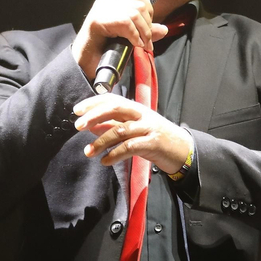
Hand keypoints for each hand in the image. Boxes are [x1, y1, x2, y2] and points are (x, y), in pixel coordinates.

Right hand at [70, 0, 169, 82]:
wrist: (83, 61)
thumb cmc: (104, 49)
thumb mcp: (128, 37)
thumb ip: (144, 30)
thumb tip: (164, 29)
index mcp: (112, 1)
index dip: (148, 10)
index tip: (147, 27)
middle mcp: (107, 1)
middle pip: (139, 4)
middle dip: (148, 24)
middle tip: (147, 40)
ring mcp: (102, 9)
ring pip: (135, 13)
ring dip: (144, 31)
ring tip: (143, 44)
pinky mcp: (99, 19)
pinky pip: (126, 23)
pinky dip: (135, 36)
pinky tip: (135, 45)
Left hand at [73, 93, 192, 172]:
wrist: (183, 151)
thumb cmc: (155, 139)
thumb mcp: (134, 130)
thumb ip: (114, 126)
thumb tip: (91, 126)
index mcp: (136, 108)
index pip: (112, 99)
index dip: (93, 103)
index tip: (77, 111)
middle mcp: (142, 114)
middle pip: (115, 108)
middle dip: (94, 115)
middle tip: (78, 126)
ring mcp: (148, 128)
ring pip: (120, 130)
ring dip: (101, 141)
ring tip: (88, 152)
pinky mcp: (153, 143)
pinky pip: (130, 147)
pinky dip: (114, 154)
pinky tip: (105, 161)